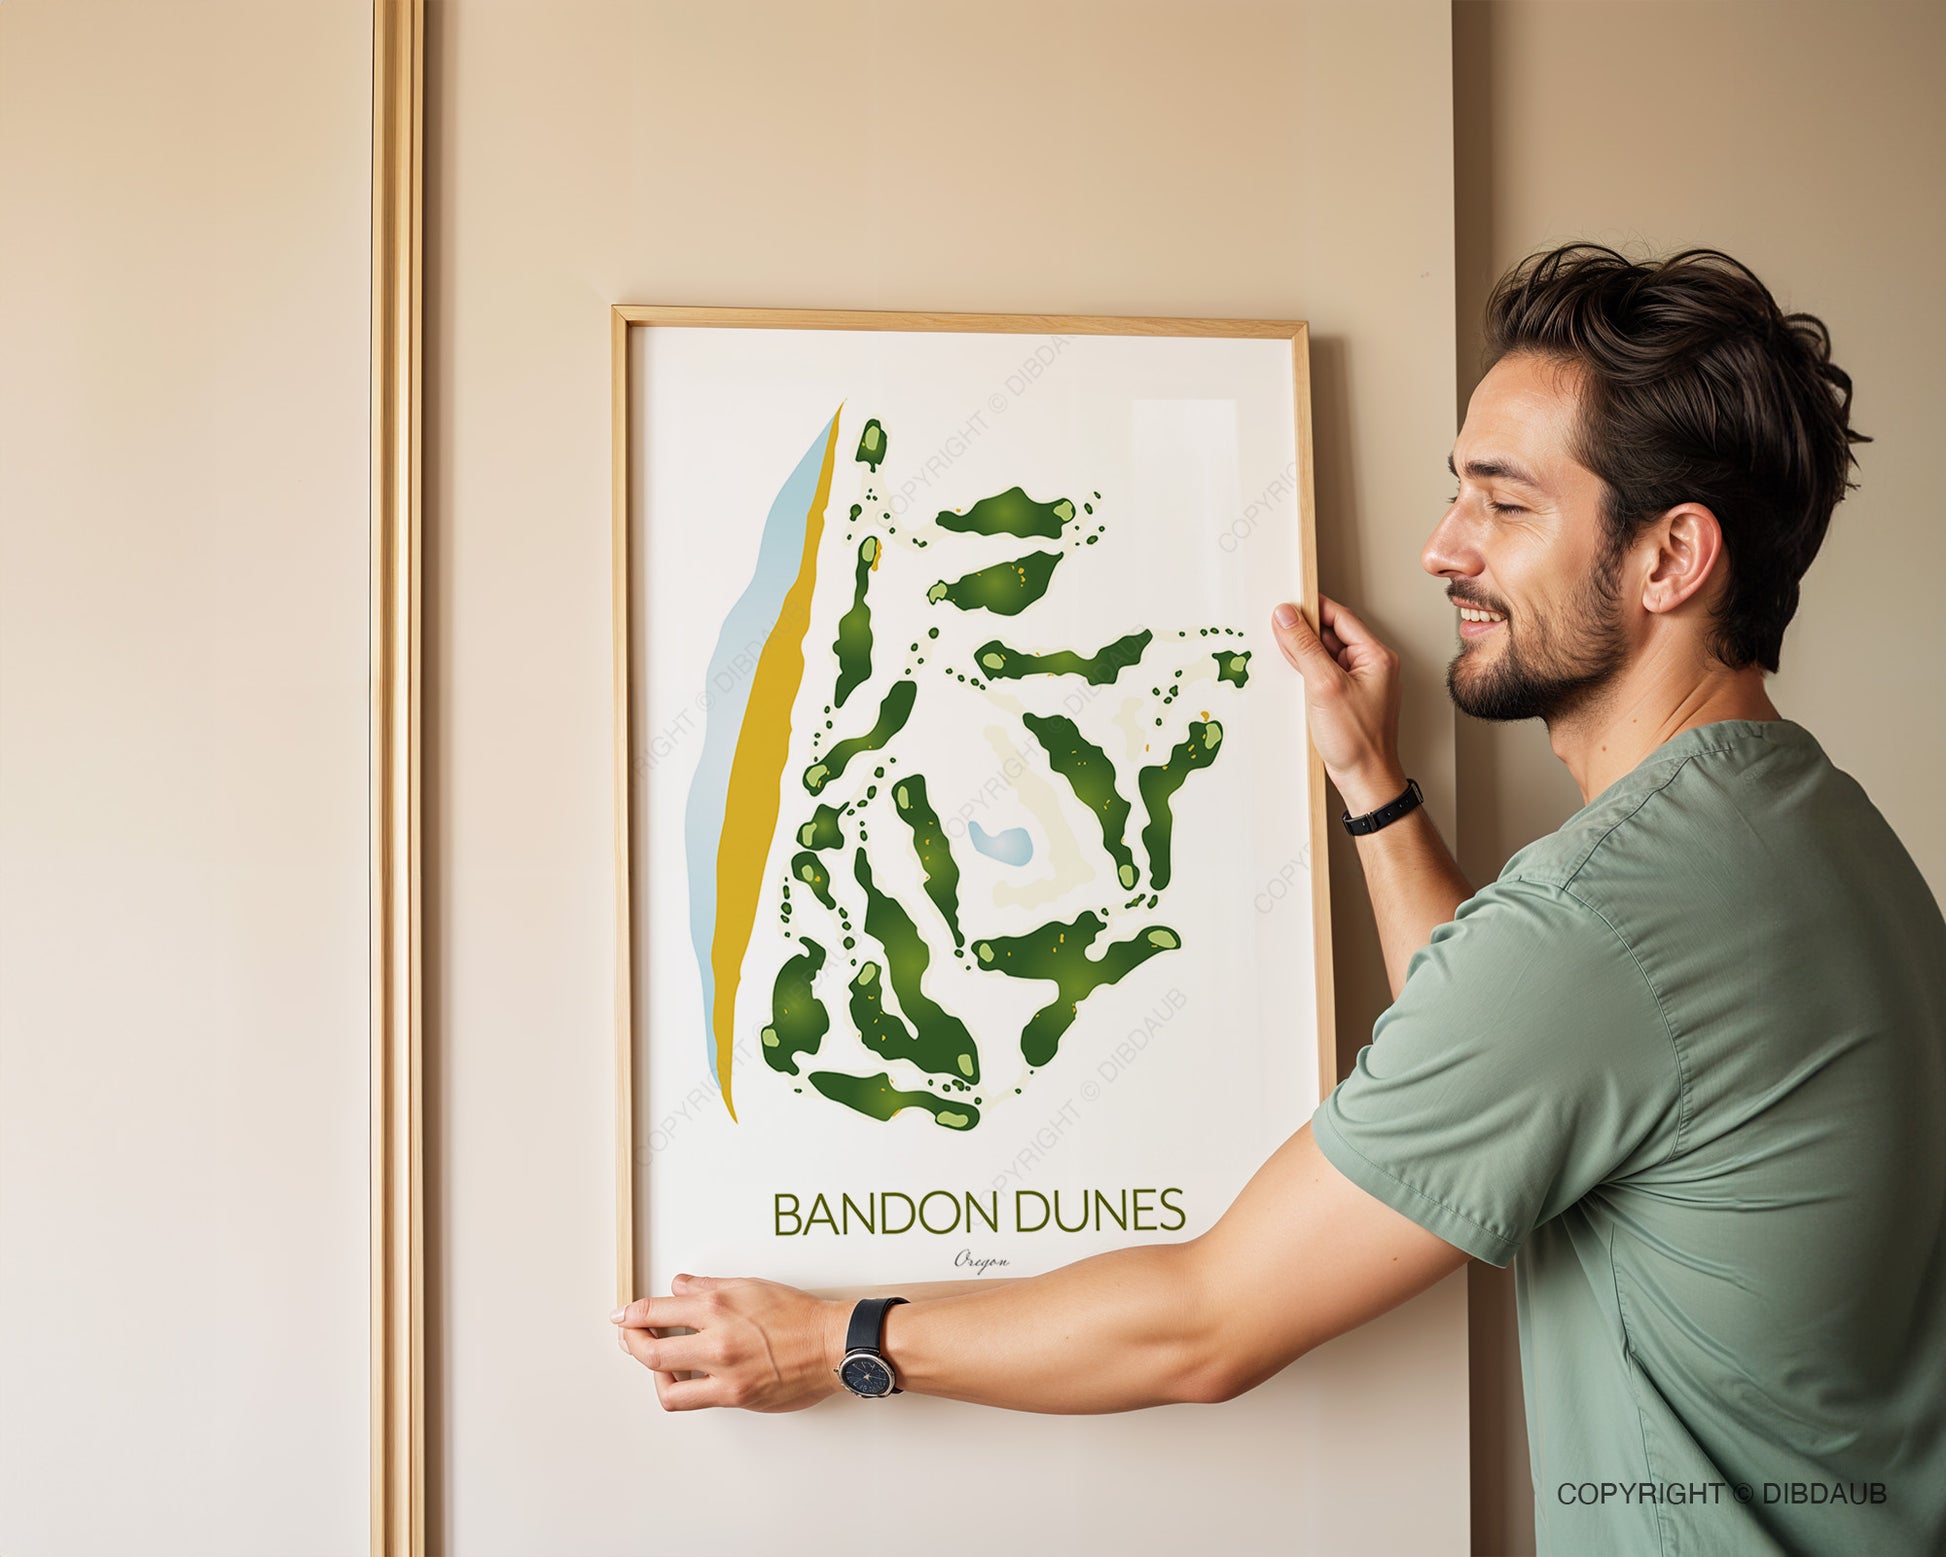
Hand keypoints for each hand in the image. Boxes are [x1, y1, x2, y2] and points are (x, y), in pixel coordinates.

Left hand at [611, 1272, 849, 1411]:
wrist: (829, 1344)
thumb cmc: (797, 1314)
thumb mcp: (749, 1286)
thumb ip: (707, 1287)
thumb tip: (678, 1288)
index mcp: (716, 1306)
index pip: (655, 1310)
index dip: (632, 1315)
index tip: (623, 1316)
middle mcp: (715, 1341)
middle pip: (651, 1351)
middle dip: (631, 1344)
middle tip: (629, 1337)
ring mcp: (724, 1374)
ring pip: (666, 1385)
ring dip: (653, 1373)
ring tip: (655, 1362)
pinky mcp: (735, 1398)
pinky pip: (693, 1399)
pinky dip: (681, 1388)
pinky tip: (683, 1377)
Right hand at [1270, 596, 1406, 814]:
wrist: (1365, 778)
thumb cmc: (1357, 740)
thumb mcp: (1324, 686)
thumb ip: (1304, 647)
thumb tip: (1287, 617)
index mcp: (1376, 656)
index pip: (1341, 617)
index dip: (1312, 608)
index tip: (1286, 606)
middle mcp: (1371, 665)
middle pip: (1332, 633)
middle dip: (1303, 631)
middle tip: (1277, 630)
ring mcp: (1359, 682)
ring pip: (1326, 653)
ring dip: (1303, 651)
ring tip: (1283, 655)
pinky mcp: (1346, 697)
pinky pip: (1324, 672)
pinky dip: (1306, 670)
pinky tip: (1292, 675)